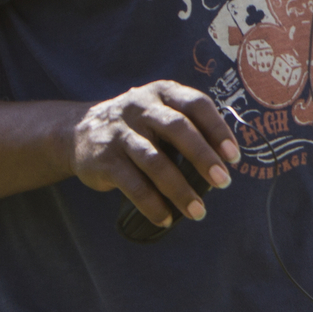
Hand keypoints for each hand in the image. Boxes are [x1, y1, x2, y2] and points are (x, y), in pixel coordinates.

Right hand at [70, 80, 238, 228]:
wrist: (79, 130)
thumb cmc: (139, 126)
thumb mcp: (161, 112)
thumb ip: (190, 128)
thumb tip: (225, 162)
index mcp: (163, 92)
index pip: (196, 104)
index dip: (217, 129)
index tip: (234, 156)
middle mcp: (141, 108)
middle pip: (177, 129)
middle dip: (203, 157)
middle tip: (223, 182)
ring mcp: (121, 133)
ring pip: (155, 162)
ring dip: (180, 190)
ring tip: (198, 212)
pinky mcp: (105, 159)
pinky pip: (133, 185)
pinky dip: (152, 205)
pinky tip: (166, 219)